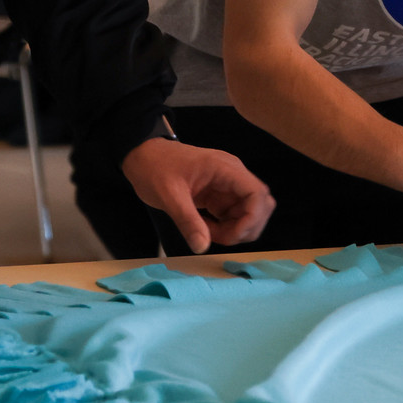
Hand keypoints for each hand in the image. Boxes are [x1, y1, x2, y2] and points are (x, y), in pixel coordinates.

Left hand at [122, 138, 274, 253]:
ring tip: (206, 232)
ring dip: (234, 229)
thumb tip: (202, 247)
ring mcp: (226, 186)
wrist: (142, 156)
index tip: (232, 235)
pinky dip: (224, 228)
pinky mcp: (219, 195)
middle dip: (246, 227)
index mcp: (225, 169)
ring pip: (248, 213)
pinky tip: (204, 228)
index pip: (257, 193)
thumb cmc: (154, 168)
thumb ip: (187, 221)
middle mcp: (232, 176)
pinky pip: (233, 215)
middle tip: (220, 237)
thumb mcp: (169, 196)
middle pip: (259, 205)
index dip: (253, 218)